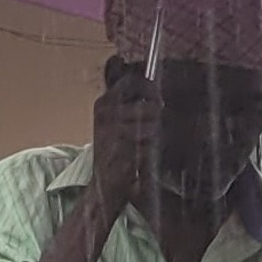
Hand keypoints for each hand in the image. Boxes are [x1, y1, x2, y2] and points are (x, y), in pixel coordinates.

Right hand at [85, 69, 158, 220]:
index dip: (150, 86)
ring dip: (154, 128)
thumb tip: (139, 76)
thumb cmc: (114, 153)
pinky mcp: (123, 141)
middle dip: (156, 105)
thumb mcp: (114, 123)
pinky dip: (150, 143)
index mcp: (104, 103)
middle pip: (146, 95)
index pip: (132, 80)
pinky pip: (150, 134)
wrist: (104, 184)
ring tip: (143, 140)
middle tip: (156, 115)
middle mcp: (106, 110)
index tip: (157, 98)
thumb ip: (126, 101)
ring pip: (151, 115)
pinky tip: (140, 151)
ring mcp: (114, 125)